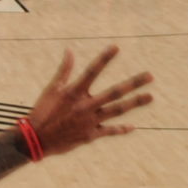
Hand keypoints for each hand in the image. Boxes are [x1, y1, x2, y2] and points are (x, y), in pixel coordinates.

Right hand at [23, 46, 153, 156]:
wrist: (36, 140)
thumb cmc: (42, 112)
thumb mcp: (52, 89)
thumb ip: (64, 70)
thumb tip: (70, 51)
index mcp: (74, 92)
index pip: (92, 71)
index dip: (104, 58)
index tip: (117, 47)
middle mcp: (85, 106)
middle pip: (114, 92)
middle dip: (133, 84)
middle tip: (150, 76)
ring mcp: (89, 121)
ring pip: (117, 111)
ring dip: (135, 103)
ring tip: (150, 97)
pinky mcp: (90, 135)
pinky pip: (109, 131)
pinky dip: (121, 129)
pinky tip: (133, 126)